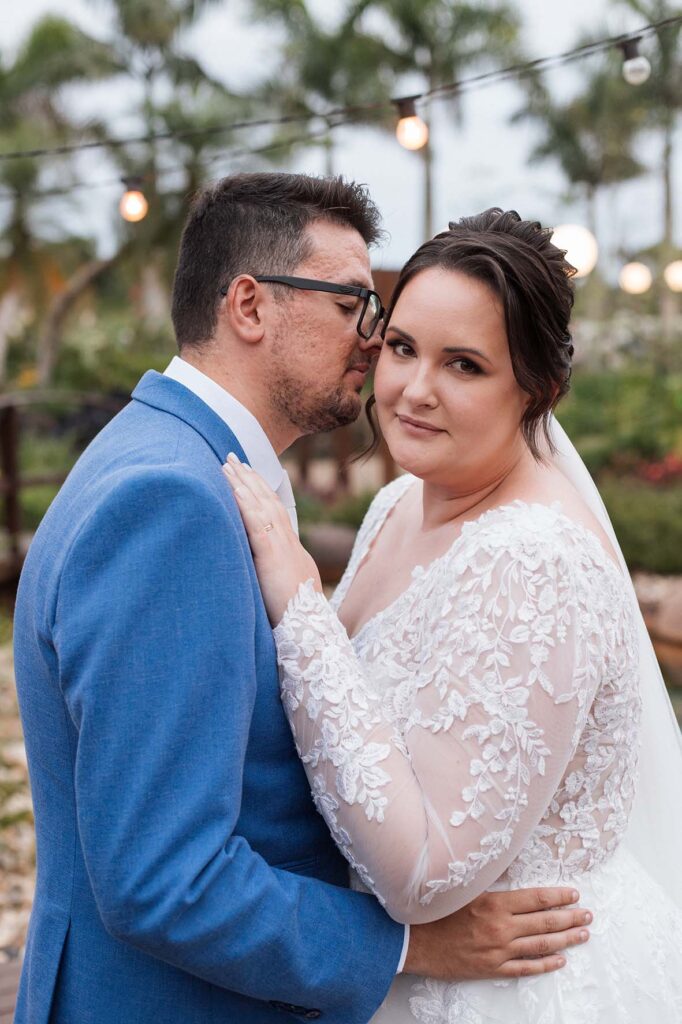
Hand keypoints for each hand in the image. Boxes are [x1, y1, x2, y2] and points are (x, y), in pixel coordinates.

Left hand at [223, 454, 321, 624]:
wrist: (309, 632)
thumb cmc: (294, 621)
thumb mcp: (281, 592)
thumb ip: (269, 577)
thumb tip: (250, 571)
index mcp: (292, 552)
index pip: (275, 514)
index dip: (262, 494)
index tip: (247, 477)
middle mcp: (290, 544)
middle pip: (269, 503)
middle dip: (251, 480)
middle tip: (234, 459)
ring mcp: (283, 548)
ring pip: (263, 507)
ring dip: (245, 484)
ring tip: (229, 466)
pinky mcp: (273, 556)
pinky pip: (258, 524)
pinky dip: (246, 504)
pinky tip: (235, 489)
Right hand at [403, 887, 590, 979]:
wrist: (414, 940)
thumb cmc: (436, 910)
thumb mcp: (463, 888)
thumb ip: (488, 881)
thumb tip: (510, 868)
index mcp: (494, 903)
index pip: (536, 898)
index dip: (558, 896)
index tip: (574, 894)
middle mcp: (500, 927)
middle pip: (544, 923)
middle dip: (569, 918)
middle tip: (587, 915)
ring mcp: (498, 950)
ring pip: (540, 945)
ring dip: (565, 940)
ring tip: (582, 934)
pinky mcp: (492, 968)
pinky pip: (525, 968)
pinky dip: (545, 965)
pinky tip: (560, 960)